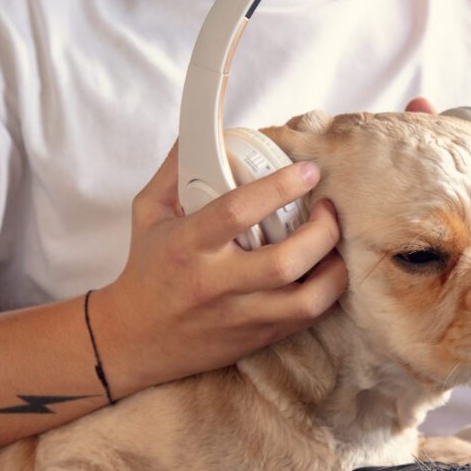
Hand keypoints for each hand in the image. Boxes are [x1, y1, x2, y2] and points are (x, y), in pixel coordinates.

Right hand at [92, 139, 347, 395]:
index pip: (237, 212)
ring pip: (306, 299)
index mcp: (188, 245)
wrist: (135, 339)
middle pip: (285, 261)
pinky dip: (325, 292)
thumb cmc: (146, 269)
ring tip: (334, 245)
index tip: (308, 171)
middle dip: (322, 231)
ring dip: (334, 269)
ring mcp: (240, 316)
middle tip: (328, 209)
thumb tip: (200, 130)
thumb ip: (175, 170)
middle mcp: (216, 284)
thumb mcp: (148, 212)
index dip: (280, 188)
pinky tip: (324, 271)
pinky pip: (306, 318)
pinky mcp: (257, 338)